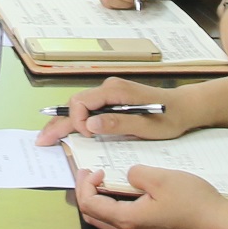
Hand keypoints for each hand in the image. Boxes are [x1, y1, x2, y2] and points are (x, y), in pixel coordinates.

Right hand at [35, 78, 192, 145]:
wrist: (184, 108)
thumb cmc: (168, 118)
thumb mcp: (145, 125)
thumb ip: (117, 123)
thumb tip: (90, 124)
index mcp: (114, 91)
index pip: (81, 102)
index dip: (77, 121)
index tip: (87, 137)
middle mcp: (108, 89)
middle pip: (75, 104)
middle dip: (58, 122)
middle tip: (42, 140)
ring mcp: (109, 94)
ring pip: (79, 106)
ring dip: (64, 122)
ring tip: (49, 136)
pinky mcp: (112, 101)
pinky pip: (88, 109)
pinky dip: (75, 120)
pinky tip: (67, 129)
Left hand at [71, 164, 227, 228]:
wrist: (219, 225)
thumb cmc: (194, 203)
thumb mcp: (162, 178)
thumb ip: (136, 173)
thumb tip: (127, 175)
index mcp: (127, 220)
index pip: (89, 204)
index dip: (85, 185)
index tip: (94, 169)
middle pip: (93, 216)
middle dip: (86, 193)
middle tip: (92, 174)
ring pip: (106, 220)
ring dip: (100, 200)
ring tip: (107, 180)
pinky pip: (122, 221)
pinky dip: (115, 205)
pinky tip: (127, 190)